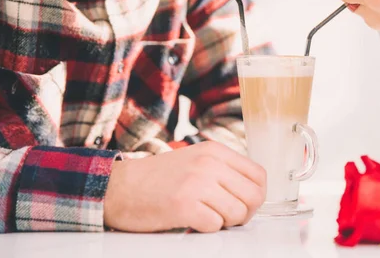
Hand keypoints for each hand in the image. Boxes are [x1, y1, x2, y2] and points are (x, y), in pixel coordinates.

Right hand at [104, 141, 266, 232]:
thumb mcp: (196, 160)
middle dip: (245, 213)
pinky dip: (206, 228)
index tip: (245, 204)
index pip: (259, 174)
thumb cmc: (157, 178)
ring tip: (207, 217)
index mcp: (215, 151)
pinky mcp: (184, 205)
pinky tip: (192, 220)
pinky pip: (215, 225)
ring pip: (237, 213)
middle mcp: (209, 164)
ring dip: (225, 222)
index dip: (257, 195)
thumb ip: (224, 170)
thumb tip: (252, 192)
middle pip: (254, 196)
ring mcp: (197, 183)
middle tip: (229, 217)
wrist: (119, 187)